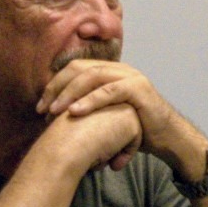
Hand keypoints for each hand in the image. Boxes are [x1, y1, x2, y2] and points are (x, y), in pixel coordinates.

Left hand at [38, 61, 191, 167]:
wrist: (167, 138)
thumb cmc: (137, 128)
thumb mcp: (110, 114)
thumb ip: (90, 108)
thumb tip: (58, 115)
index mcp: (111, 72)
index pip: (75, 68)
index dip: (55, 84)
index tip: (40, 105)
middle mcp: (120, 69)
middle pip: (80, 68)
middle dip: (57, 87)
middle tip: (42, 108)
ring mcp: (131, 77)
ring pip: (93, 76)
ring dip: (70, 93)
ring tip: (54, 110)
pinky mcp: (139, 89)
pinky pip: (110, 91)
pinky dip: (90, 100)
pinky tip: (74, 112)